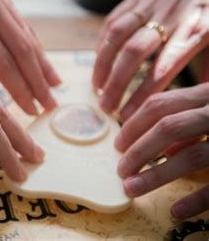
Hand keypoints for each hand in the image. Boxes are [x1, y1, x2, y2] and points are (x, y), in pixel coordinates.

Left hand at [0, 0, 59, 114]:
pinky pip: (19, 17)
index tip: (30, 110)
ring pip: (25, 32)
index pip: (0, 60)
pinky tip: (40, 55)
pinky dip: (33, 40)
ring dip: (41, 61)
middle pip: (20, 49)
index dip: (18, 87)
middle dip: (37, 81)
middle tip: (50, 106)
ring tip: (54, 85)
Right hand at [93, 0, 208, 117]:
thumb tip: (204, 100)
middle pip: (134, 53)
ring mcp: (147, 6)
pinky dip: (101, 46)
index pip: (163, 68)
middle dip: (117, 83)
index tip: (129, 115)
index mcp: (193, 30)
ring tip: (96, 88)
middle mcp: (167, 18)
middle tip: (106, 107)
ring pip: (116, 37)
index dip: (143, 93)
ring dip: (102, 65)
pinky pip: (111, 23)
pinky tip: (98, 64)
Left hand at [115, 83, 208, 218]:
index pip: (161, 104)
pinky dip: (197, 199)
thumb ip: (189, 119)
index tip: (117, 144)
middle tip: (120, 170)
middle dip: (138, 150)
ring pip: (191, 156)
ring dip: (156, 176)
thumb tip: (159, 145)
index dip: (133, 124)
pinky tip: (176, 211)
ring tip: (132, 189)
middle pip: (168, 127)